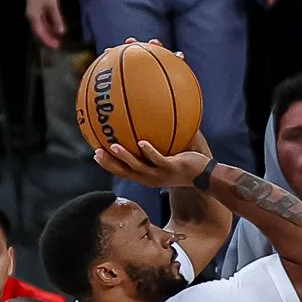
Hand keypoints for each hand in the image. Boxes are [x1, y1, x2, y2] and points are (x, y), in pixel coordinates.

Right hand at [27, 0, 67, 49]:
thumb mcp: (52, 4)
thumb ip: (56, 18)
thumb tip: (61, 31)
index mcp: (33, 16)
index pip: (40, 32)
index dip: (48, 40)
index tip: (56, 46)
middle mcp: (32, 16)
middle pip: (40, 30)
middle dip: (49, 37)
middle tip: (58, 44)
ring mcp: (33, 13)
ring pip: (41, 25)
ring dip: (50, 31)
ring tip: (58, 35)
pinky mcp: (36, 9)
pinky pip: (42, 20)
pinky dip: (49, 24)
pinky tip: (56, 26)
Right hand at [92, 136, 214, 191]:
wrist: (205, 176)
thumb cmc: (186, 164)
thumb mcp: (168, 156)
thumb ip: (158, 144)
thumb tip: (149, 122)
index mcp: (146, 176)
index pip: (123, 172)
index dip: (109, 165)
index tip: (96, 154)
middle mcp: (151, 178)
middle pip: (125, 172)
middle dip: (110, 163)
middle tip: (96, 152)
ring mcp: (161, 174)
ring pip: (139, 167)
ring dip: (125, 157)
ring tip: (113, 146)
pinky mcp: (172, 167)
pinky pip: (158, 159)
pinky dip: (150, 152)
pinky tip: (142, 142)